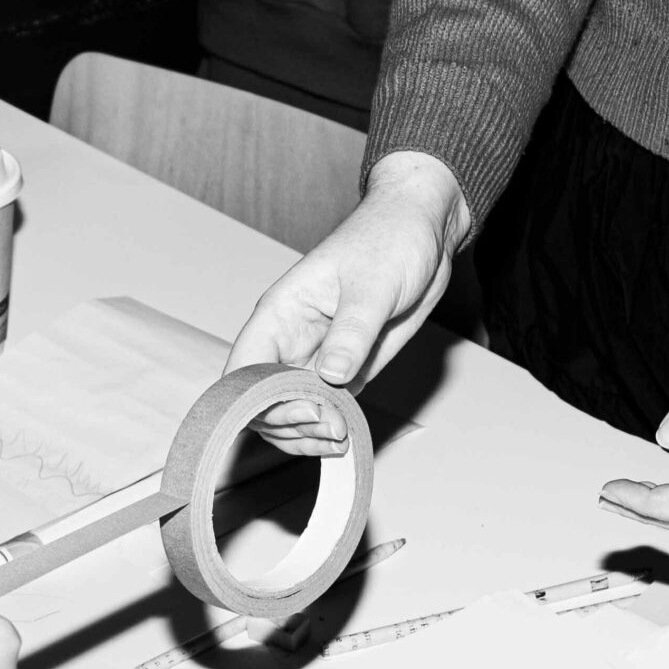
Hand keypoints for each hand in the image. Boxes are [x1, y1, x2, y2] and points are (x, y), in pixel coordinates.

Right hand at [226, 151, 470, 452]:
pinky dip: (331, 428)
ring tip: (342, 436)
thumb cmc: (390, 240)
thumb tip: (330, 377)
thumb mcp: (374, 285)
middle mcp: (290, 340)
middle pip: (261, 402)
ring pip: (289, 413)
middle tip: (334, 427)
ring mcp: (316, 358)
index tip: (305, 411)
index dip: (260, 401)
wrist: (424, 233)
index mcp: (281, 313)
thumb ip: (352, 332)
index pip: (244, 369)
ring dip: (308, 434)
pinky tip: (350, 432)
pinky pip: (324, 410)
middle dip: (289, 424)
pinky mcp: (345, 370)